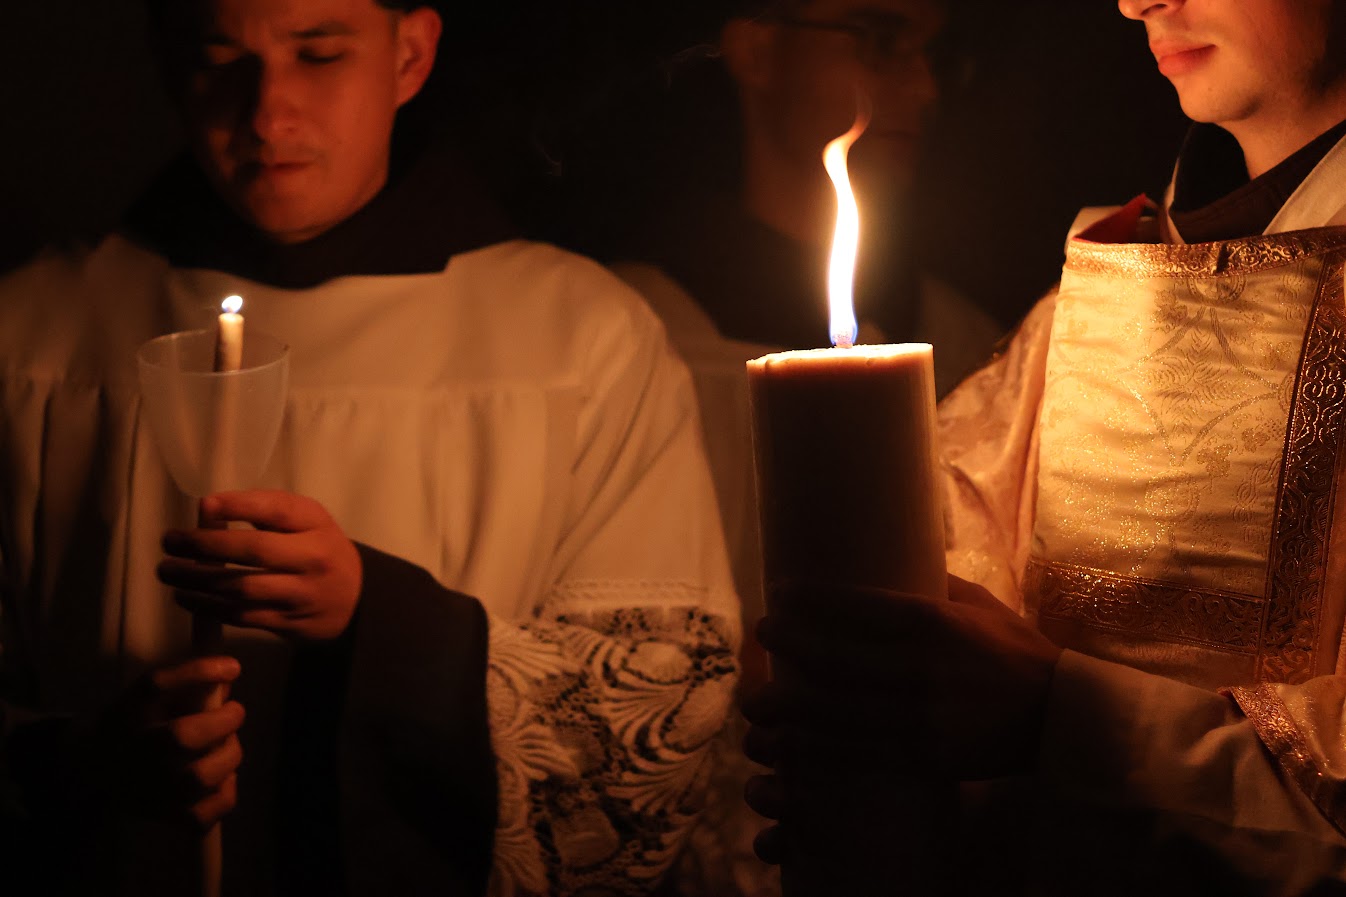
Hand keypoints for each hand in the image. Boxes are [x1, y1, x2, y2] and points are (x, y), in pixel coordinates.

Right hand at [80, 656, 244, 830]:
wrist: (89, 769)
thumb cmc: (131, 723)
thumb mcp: (145, 695)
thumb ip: (184, 681)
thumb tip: (230, 672)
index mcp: (128, 713)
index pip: (155, 685)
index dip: (199, 672)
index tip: (234, 668)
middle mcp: (136, 750)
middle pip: (182, 736)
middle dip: (223, 721)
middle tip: (234, 713)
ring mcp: (149, 788)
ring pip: (199, 777)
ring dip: (228, 756)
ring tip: (227, 747)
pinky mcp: (163, 816)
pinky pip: (203, 814)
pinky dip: (224, 796)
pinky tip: (224, 780)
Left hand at [158, 490, 362, 640]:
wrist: (356, 599)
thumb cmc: (319, 549)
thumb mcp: (306, 521)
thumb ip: (265, 511)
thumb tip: (209, 508)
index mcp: (316, 526)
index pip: (277, 511)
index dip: (239, 506)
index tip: (204, 504)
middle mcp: (312, 559)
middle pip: (254, 552)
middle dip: (206, 545)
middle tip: (170, 542)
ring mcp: (301, 595)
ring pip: (243, 588)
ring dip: (198, 580)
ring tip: (167, 571)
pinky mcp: (288, 624)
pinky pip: (243, 616)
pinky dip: (209, 607)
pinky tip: (186, 596)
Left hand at [745, 574, 1062, 780]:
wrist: (1060, 716)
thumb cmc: (1013, 649)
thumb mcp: (976, 604)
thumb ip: (929, 586)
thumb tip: (882, 556)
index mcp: (935, 623)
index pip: (858, 607)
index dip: (810, 600)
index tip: (778, 592)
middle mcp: (922, 668)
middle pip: (837, 658)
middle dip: (790, 645)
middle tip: (761, 633)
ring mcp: (920, 716)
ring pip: (838, 711)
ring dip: (789, 707)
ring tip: (756, 700)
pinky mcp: (922, 755)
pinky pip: (859, 753)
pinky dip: (818, 749)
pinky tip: (789, 744)